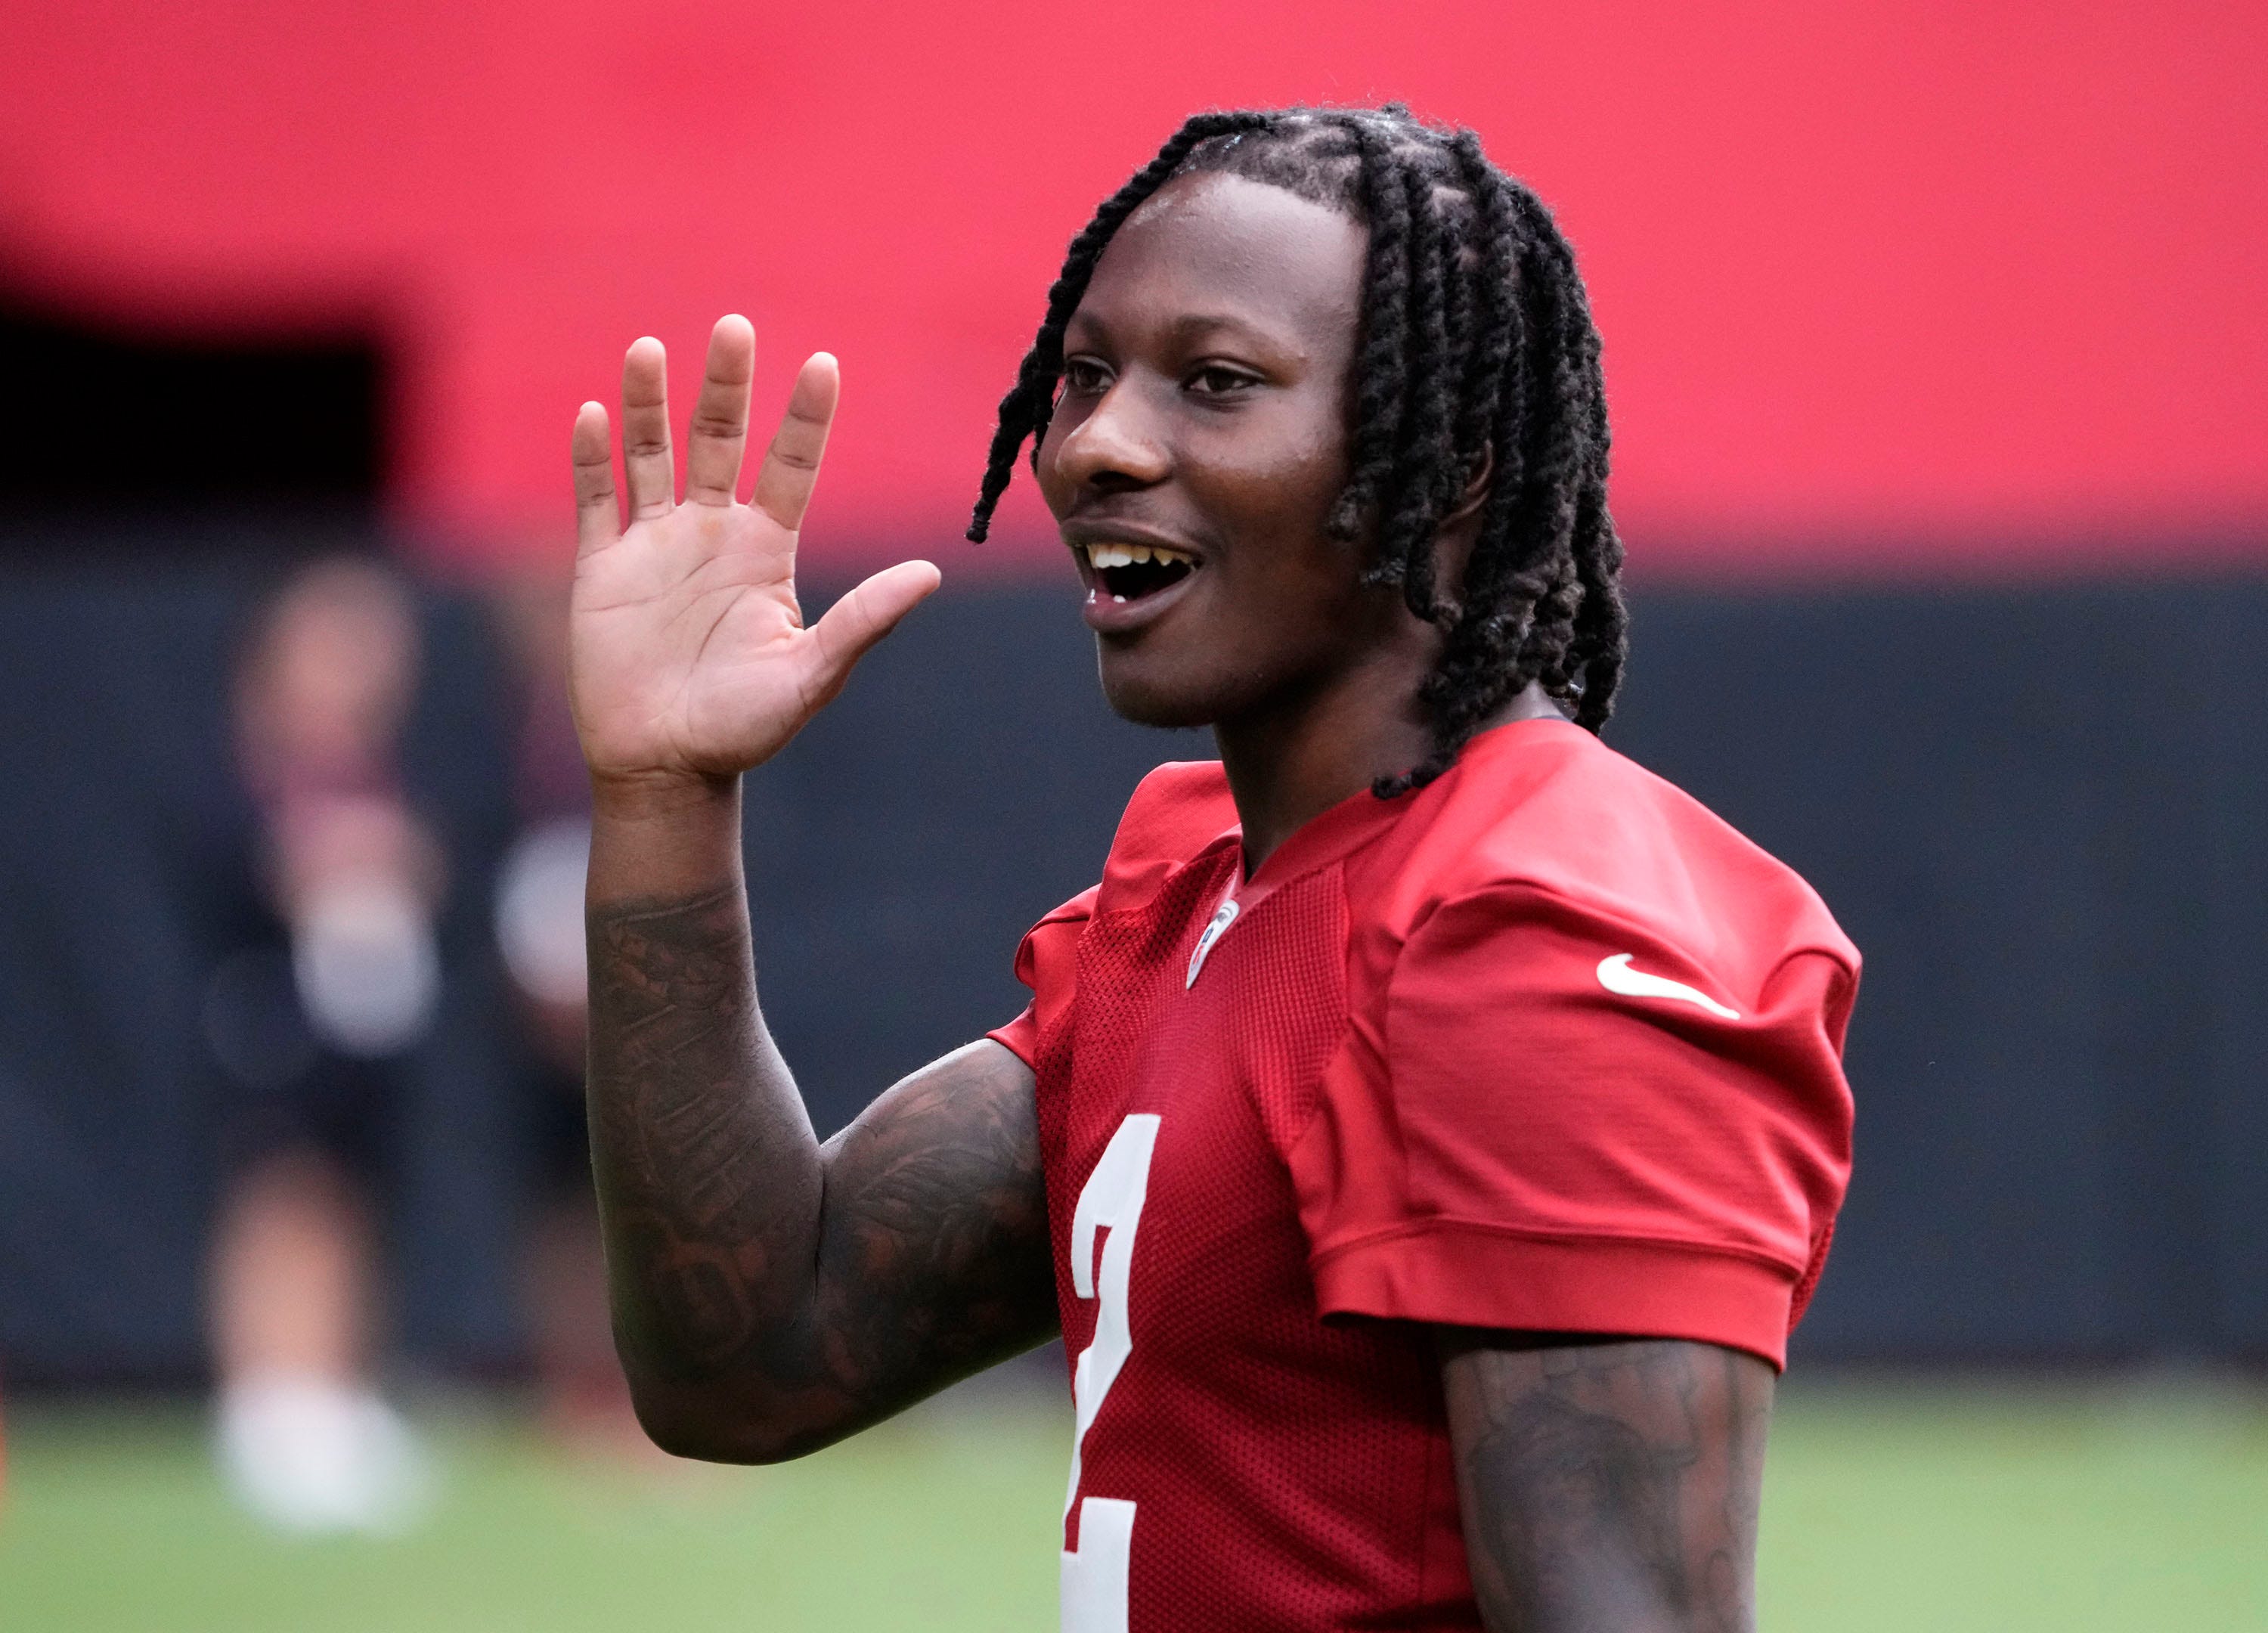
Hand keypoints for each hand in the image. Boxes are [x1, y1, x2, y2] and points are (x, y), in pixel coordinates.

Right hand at [568, 316, 940, 789]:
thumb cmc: (745, 728)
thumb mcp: (811, 674)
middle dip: (725, 386)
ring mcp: (654, 545)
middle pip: (719, 440)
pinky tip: (593, 416)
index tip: (823, 363)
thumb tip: (931, 575)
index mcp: (767, 550)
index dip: (804, 417)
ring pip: (651, 455)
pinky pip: (594, 501)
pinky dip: (591, 460)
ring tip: (651, 349)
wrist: (666, 767)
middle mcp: (713, 532)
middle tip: (733, 325)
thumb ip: (864, 621)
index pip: (791, 467)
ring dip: (649, 405)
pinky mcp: (600, 568)